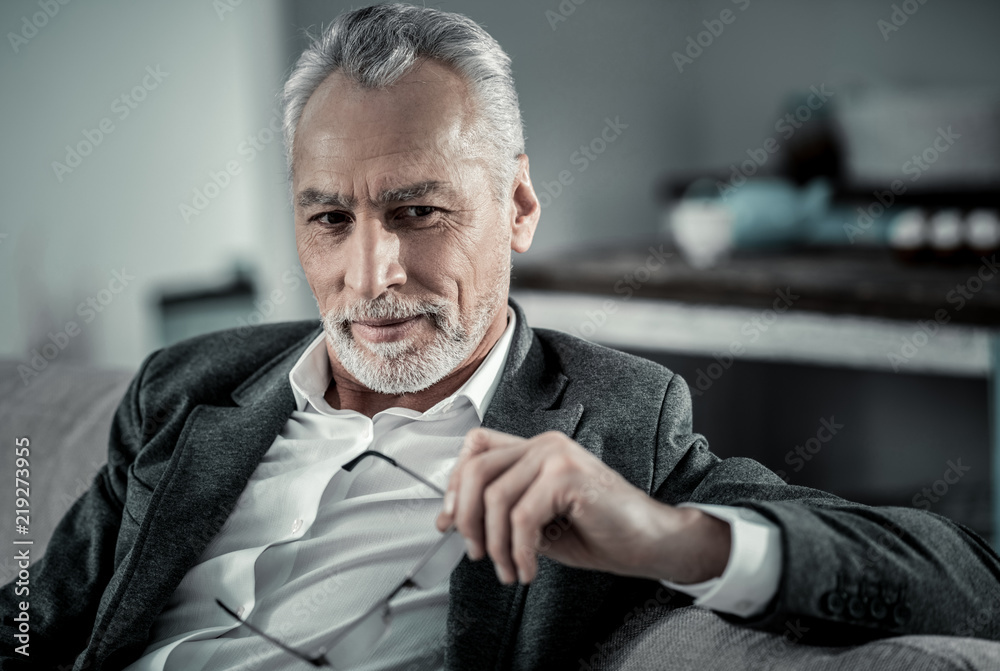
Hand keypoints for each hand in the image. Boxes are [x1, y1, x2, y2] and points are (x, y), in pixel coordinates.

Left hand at [434, 427, 731, 584]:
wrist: (649, 541)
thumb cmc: (598, 531)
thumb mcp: (537, 521)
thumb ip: (502, 513)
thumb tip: (453, 520)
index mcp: (535, 449)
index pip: (476, 448)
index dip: (453, 484)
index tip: (449, 522)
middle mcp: (544, 444)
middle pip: (475, 470)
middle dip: (466, 519)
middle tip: (478, 554)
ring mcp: (556, 455)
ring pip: (494, 497)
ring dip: (495, 545)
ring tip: (509, 570)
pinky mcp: (568, 476)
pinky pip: (522, 517)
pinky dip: (519, 552)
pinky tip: (528, 570)